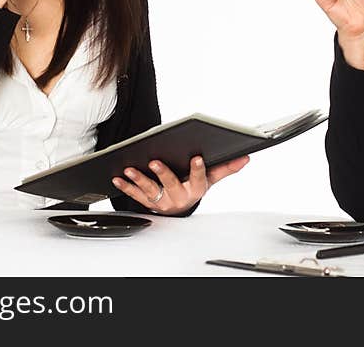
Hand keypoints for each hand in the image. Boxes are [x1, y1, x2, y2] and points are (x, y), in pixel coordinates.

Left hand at [111, 155, 249, 214]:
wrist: (180, 207)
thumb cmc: (194, 187)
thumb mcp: (210, 179)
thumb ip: (226, 168)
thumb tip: (245, 157)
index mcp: (195, 189)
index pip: (199, 179)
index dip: (198, 169)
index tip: (198, 157)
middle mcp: (178, 197)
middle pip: (171, 185)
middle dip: (163, 173)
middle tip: (155, 161)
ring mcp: (162, 200)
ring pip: (150, 191)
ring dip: (139, 180)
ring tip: (130, 169)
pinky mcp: (148, 202)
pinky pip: (136, 195)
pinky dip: (126, 186)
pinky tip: (118, 177)